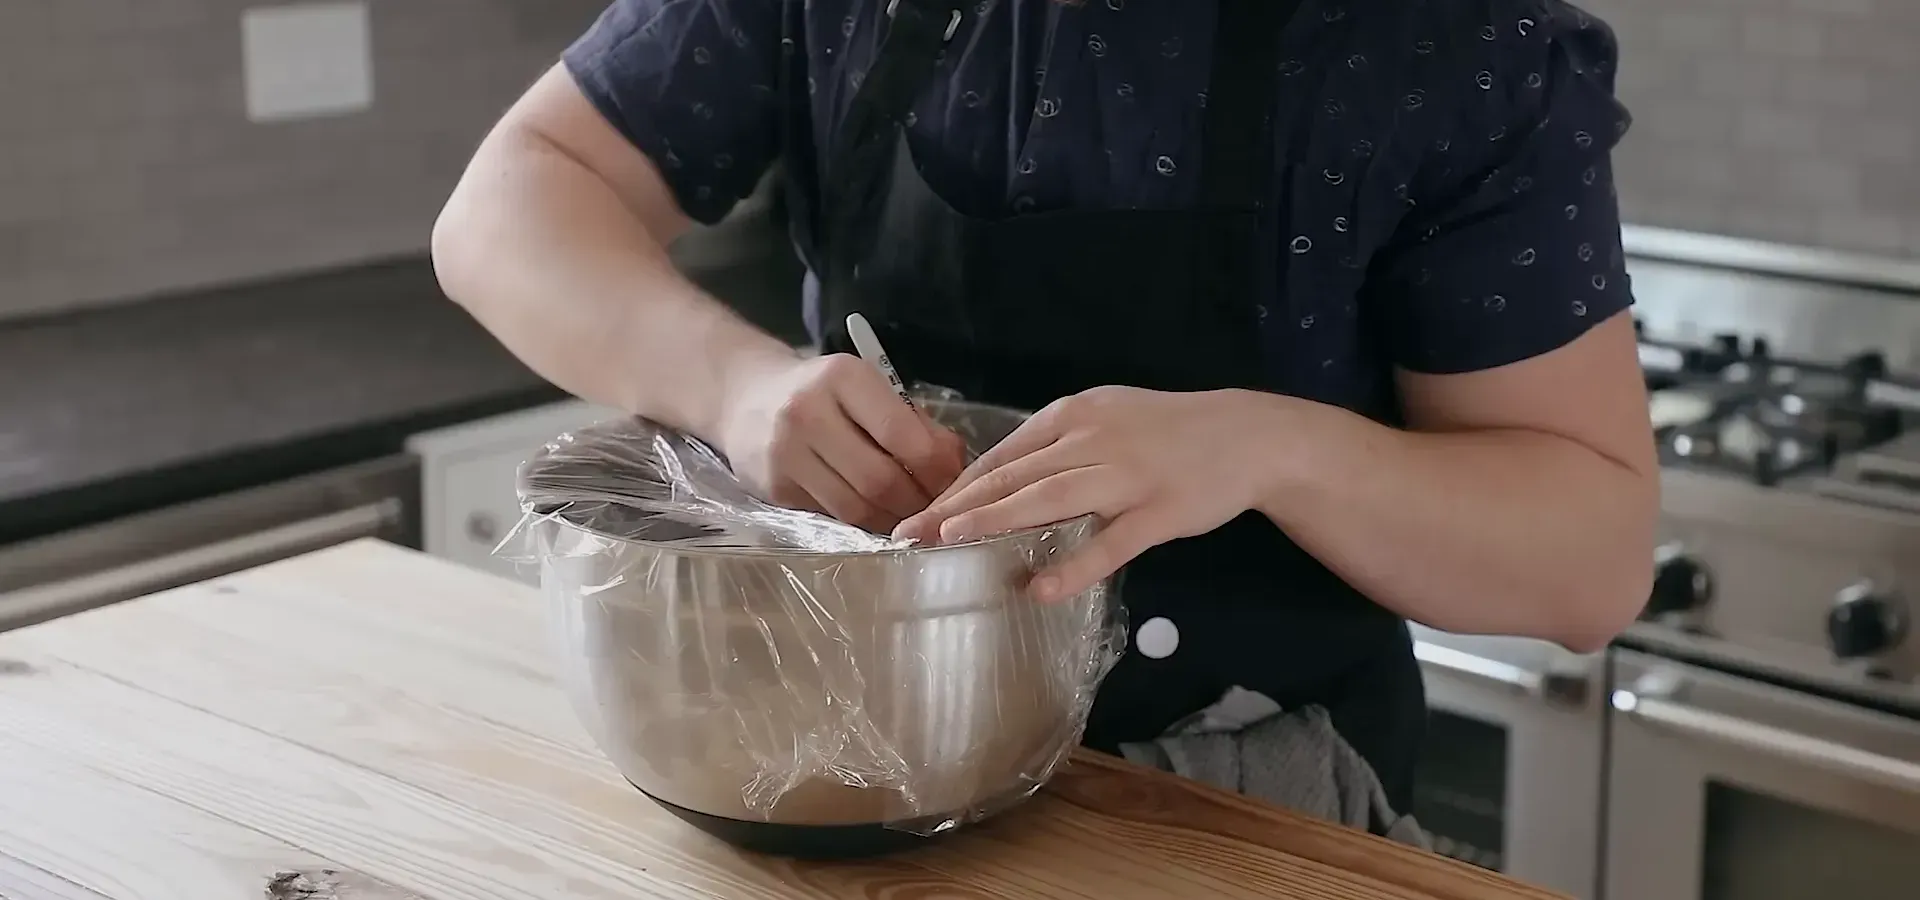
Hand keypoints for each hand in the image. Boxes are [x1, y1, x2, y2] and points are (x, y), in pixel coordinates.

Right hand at [716, 353, 969, 533]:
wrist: (745, 398)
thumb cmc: (822, 392)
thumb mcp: (866, 389)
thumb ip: (912, 422)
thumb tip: (954, 465)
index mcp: (843, 378)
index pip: (901, 434)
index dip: (936, 468)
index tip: (954, 481)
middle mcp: (808, 412)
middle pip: (880, 479)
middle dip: (917, 501)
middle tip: (935, 507)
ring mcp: (785, 453)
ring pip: (856, 507)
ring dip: (892, 520)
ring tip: (909, 515)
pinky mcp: (774, 487)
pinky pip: (832, 516)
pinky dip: (862, 522)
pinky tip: (875, 514)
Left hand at [894, 386, 1280, 600]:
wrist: (1247, 435)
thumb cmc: (1169, 431)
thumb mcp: (1107, 418)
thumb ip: (1058, 444)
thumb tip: (1003, 479)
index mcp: (1075, 414)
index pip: (1002, 454)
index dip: (957, 486)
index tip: (918, 513)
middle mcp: (1093, 438)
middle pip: (1014, 474)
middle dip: (957, 505)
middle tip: (910, 533)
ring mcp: (1128, 475)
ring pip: (1051, 497)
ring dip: (997, 519)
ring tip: (953, 541)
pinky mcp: (1160, 511)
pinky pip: (1111, 542)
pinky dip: (1075, 565)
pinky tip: (1042, 588)